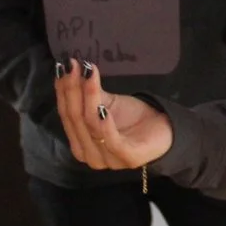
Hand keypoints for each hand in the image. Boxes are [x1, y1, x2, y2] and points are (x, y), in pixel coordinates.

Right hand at [53, 59, 174, 169]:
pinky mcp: (128, 159)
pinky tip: (103, 107)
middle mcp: (89, 155)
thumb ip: (86, 93)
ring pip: (91, 126)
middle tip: (75, 65)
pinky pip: (112, 141)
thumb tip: (67, 68)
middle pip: (76, 119)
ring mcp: (108, 160)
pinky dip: (105, 123)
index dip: (63, 91)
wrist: (163, 129)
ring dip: (89, 98)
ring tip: (89, 75)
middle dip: (73, 90)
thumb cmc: (131, 118)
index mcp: (79, 143)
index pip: (66, 115)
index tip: (63, 66)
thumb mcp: (105, 102)